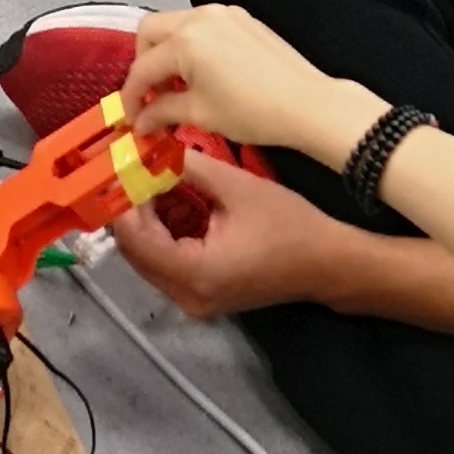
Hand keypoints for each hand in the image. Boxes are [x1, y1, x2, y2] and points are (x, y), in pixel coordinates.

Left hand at [110, 149, 354, 317]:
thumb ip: (187, 169)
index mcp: (193, 273)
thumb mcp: (236, 187)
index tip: (126, 169)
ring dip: (148, 222)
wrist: (329, 263)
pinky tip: (175, 205)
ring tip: (156, 182)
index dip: (125, 202)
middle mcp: (186, 296)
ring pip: (149, 260)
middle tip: (137, 172)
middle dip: (133, 211)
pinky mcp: (203, 297)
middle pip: (136, 253)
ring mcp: (194, 302)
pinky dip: (165, 236)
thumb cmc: (288, 224)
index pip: (135, 240)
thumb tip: (150, 152)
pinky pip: (168, 266)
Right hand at [122, 1, 361, 163]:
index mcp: (185, 40)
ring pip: (176, 24)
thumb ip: (162, 111)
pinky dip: (191, 45)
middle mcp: (199, 16)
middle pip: (150, 30)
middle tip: (152, 95)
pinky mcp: (241, 18)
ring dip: (167, 52)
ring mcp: (223, 13)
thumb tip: (139, 122)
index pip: (142, 67)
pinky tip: (203, 73)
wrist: (307, 104)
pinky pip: (202, 25)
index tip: (132, 120)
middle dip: (143, 63)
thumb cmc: (251, 112)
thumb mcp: (200, 114)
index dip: (131, 96)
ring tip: (178, 87)